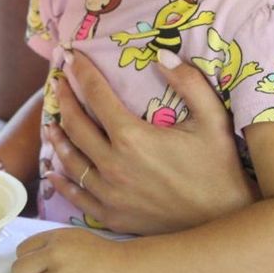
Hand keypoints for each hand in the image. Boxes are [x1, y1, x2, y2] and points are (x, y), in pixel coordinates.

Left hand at [12, 228, 133, 272]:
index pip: (21, 251)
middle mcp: (55, 255)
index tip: (39, 266)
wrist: (127, 268)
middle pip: (18, 272)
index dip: (28, 260)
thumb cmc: (100, 252)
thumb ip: (48, 244)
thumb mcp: (73, 237)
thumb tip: (25, 260)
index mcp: (55, 237)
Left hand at [42, 50, 257, 234]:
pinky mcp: (111, 216)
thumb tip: (163, 54)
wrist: (223, 218)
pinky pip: (77, 195)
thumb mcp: (212, 118)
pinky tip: (53, 170)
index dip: (82, 73)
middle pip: (75, 126)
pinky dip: (61, 180)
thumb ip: (189, 81)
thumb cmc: (219, 166)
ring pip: (71, 160)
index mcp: (132, 137)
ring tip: (50, 122)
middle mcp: (113, 165)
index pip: (96, 96)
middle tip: (59, 84)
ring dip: (58, 137)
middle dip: (65, 100)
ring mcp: (109, 194)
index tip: (72, 58)